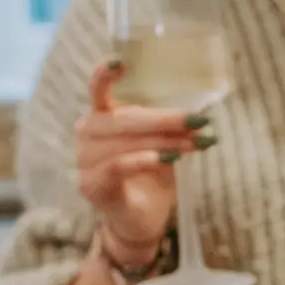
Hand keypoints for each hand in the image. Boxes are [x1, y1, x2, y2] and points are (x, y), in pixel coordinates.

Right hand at [75, 59, 207, 264]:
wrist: (139, 223)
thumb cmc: (149, 180)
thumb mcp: (162, 147)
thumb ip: (169, 129)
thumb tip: (199, 115)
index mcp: (100, 119)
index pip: (97, 91)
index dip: (104, 75)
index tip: (120, 61)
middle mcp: (86, 135)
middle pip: (124, 119)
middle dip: (166, 120)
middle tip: (199, 121)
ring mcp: (84, 161)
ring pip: (126, 143)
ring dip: (164, 142)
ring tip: (194, 145)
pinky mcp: (91, 185)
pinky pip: (118, 166)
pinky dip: (143, 160)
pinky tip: (164, 159)